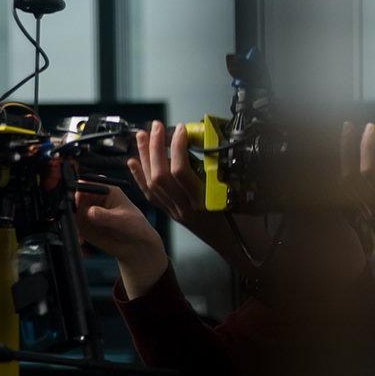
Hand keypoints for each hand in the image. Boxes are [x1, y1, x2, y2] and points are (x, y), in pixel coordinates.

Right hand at [72, 182, 168, 300]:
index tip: (77, 199)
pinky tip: (81, 240)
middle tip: (77, 217)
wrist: (136, 246)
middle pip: (74, 197)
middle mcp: (93, 198)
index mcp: (105, 189)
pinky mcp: (83, 225)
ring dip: (72, 221)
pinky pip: (72, 226)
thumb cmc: (135, 227)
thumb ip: (105, 216)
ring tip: (81, 232)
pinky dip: (74, 232)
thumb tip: (90, 212)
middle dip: (71, 206)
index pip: (87, 184)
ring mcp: (87, 212)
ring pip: (71, 212)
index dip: (78, 189)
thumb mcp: (122, 220)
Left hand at [135, 119, 283, 276]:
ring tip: (142, 136)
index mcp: (202, 204)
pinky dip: (140, 176)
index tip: (180, 129)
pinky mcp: (173, 214)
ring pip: (152, 184)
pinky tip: (133, 161)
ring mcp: (176, 212)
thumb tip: (208, 147)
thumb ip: (221, 174)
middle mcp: (185, 209)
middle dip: (156, 148)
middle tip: (157, 126)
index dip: (177, 148)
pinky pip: (150, 195)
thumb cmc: (241, 225)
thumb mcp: (236, 196)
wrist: (236, 249)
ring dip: (145, 157)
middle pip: (161, 176)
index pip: (181, 173)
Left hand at [349, 120, 374, 277]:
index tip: (370, 128)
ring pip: (346, 185)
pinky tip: (355, 162)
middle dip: (347, 148)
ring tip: (349, 140)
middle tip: (349, 127)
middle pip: (349, 175)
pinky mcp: (370, 217)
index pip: (368, 170)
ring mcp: (369, 215)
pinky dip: (350, 173)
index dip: (366, 146)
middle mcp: (374, 209)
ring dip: (345, 160)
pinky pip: (352, 193)